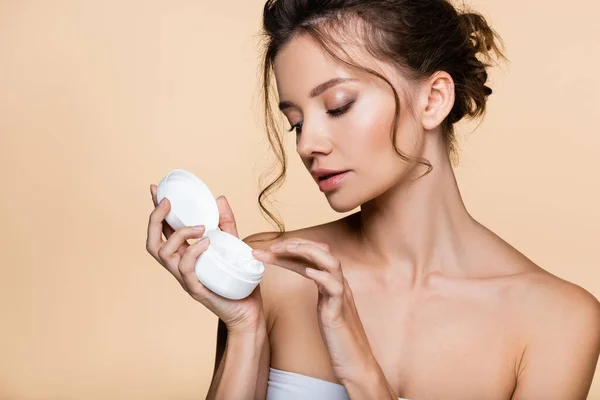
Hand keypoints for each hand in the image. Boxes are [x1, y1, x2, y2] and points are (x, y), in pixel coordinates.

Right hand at [146, 184, 264, 333]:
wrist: (249, 311)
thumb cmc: (238, 281)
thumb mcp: (234, 245)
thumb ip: (226, 223)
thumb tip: (219, 198)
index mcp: (185, 255)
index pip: (163, 231)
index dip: (156, 211)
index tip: (156, 189)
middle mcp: (180, 266)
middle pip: (152, 243)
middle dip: (155, 219)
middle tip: (168, 202)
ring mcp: (186, 279)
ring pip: (164, 255)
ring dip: (178, 234)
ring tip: (200, 226)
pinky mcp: (196, 289)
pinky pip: (185, 269)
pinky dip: (193, 251)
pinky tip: (206, 242)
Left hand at [251, 238, 377, 381]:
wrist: (356, 363)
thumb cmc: (339, 337)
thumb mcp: (324, 307)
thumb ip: (318, 290)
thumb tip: (305, 275)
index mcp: (331, 283)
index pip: (312, 257)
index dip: (290, 250)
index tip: (266, 250)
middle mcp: (338, 284)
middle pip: (321, 251)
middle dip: (295, 244)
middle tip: (271, 246)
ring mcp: (341, 297)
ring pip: (331, 262)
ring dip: (309, 252)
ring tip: (288, 249)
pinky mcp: (340, 313)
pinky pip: (336, 288)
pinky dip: (323, 277)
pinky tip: (308, 273)